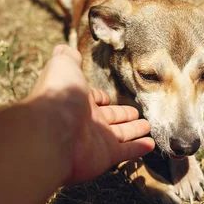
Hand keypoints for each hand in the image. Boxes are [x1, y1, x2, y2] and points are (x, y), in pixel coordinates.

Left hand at [27, 45, 154, 183]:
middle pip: (108, 117)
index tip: (108, 98)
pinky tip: (151, 145)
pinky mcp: (106, 156)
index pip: (92, 99)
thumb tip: (64, 47)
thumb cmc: (58, 95)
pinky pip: (126, 151)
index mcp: (76, 99)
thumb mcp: (63, 66)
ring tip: (147, 126)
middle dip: (121, 114)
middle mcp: (85, 120)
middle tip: (136, 113)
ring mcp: (96, 140)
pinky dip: (139, 148)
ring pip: (120, 134)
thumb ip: (68, 57)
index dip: (100, 97)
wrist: (51, 131)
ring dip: (134, 130)